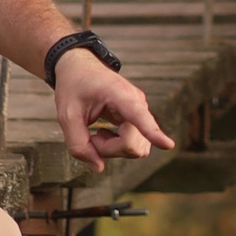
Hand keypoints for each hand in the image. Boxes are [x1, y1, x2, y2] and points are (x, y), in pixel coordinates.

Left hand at [52, 48, 175, 172]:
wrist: (80, 67)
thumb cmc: (74, 87)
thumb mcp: (67, 116)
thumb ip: (78, 145)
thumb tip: (99, 168)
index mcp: (119, 95)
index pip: (139, 116)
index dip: (153, 133)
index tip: (168, 145)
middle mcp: (137, 103)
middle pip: (133, 145)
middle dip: (109, 150)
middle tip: (90, 137)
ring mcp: (141, 112)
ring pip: (135, 149)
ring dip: (112, 149)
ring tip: (97, 133)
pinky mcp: (140, 120)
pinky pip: (134, 145)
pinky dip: (116, 146)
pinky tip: (104, 133)